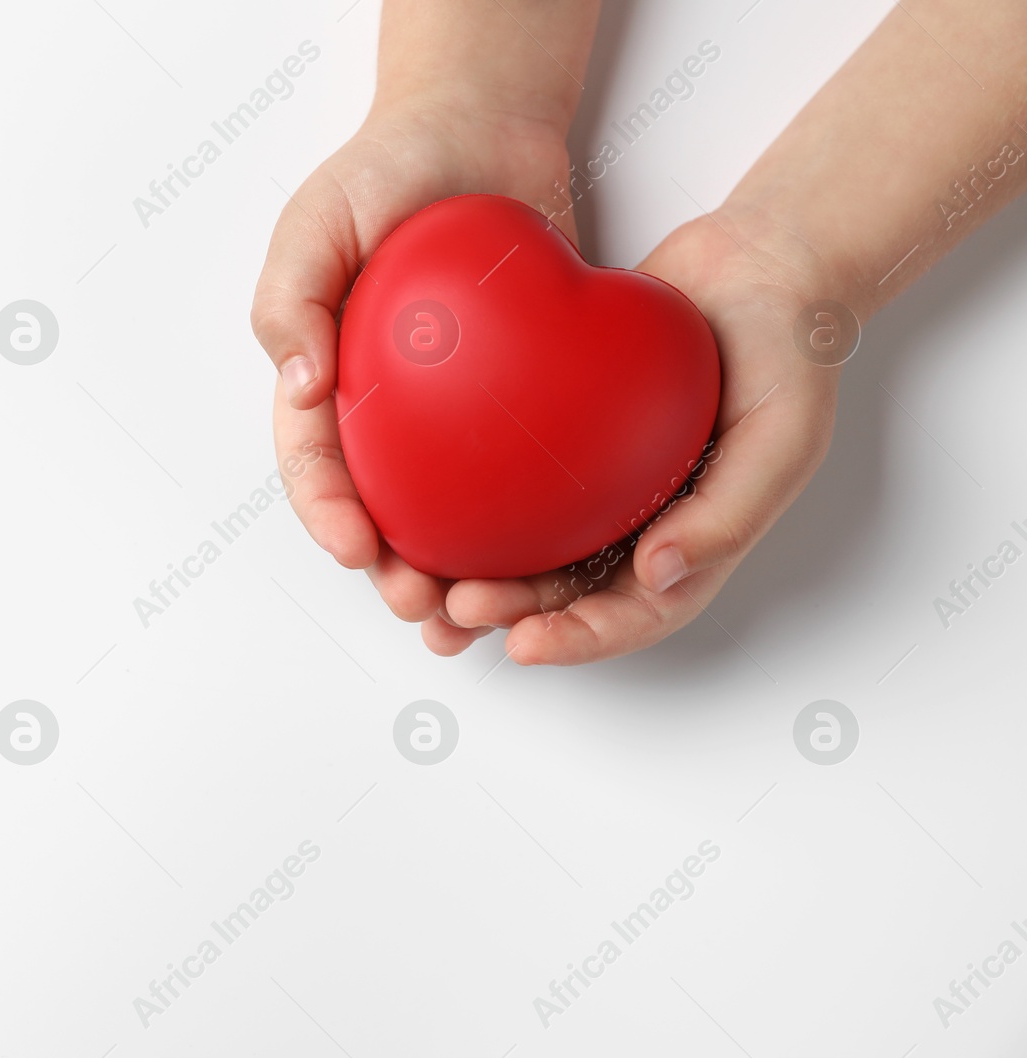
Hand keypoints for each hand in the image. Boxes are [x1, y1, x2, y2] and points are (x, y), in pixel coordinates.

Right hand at [253, 98, 572, 625]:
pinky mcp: (515, 401)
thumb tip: (299, 386)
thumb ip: (291, 296)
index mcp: (326, 377)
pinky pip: (517, 471)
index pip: (314, 462)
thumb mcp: (316, 218)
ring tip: (475, 614)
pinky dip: (524, 524)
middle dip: (392, 570)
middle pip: (381, 508)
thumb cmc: (388, 166)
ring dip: (455, 570)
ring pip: (448, 511)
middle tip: (420, 604)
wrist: (483, 127)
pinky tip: (548, 559)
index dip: (328, 514)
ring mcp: (450, 411)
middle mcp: (385, 407)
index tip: (357, 549)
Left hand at [435, 209, 843, 662]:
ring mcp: (597, 481)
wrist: (755, 266)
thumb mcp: (783, 438)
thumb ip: (729, 514)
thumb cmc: (788, 354)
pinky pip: (508, 475)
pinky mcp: (560, 435)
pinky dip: (467, 498)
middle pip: (564, 592)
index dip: (579, 640)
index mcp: (692, 541)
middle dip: (507, 613)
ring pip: (526, 544)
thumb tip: (659, 577)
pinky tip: (417, 500)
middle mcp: (638, 521)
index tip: (523, 643)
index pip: (633, 614)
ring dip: (475, 572)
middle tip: (453, 609)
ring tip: (419, 585)